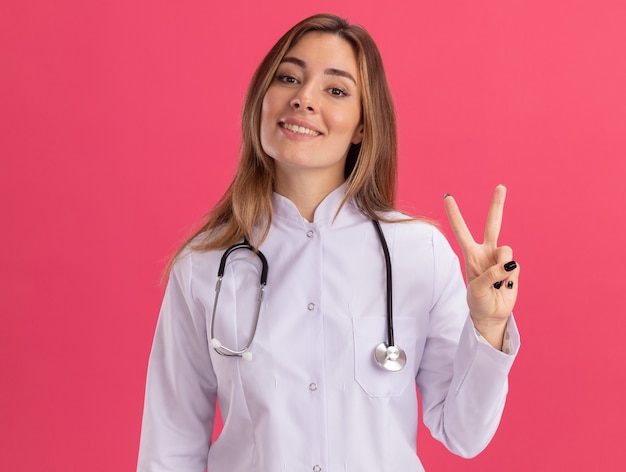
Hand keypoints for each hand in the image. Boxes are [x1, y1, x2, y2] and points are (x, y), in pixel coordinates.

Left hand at [443, 185, 519, 348]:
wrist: (491, 314)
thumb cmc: (478, 301)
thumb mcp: (476, 289)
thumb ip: (490, 275)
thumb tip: (508, 265)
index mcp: (471, 253)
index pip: (461, 230)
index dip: (455, 214)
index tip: (447, 196)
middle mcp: (486, 252)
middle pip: (493, 224)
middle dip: (497, 205)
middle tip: (501, 186)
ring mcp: (501, 259)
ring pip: (506, 250)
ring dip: (502, 267)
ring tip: (496, 282)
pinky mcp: (514, 268)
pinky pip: (514, 267)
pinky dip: (509, 278)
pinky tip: (505, 286)